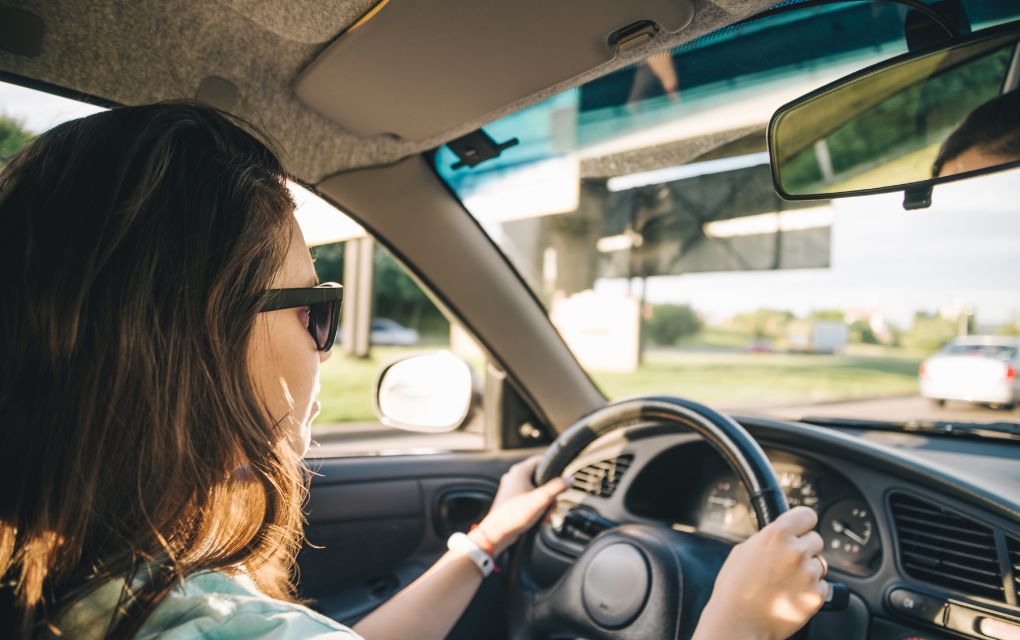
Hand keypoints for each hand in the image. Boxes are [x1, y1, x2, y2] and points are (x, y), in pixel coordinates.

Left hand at [471, 456, 568, 555]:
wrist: (497, 533)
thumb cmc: (515, 515)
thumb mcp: (541, 499)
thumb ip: (557, 487)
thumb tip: (570, 479)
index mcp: (519, 471)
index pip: (540, 460)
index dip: (553, 467)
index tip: (561, 476)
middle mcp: (513, 477)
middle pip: (539, 478)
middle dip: (550, 493)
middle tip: (553, 504)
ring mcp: (511, 489)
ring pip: (534, 490)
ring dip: (544, 502)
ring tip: (546, 515)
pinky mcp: (510, 500)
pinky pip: (528, 499)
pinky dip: (536, 507)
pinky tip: (540, 519)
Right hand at [693, 506, 828, 639]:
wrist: (739, 621)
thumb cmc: (735, 588)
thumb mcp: (744, 550)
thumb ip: (767, 538)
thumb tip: (781, 535)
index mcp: (777, 535)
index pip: (807, 515)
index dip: (803, 523)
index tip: (802, 528)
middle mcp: (796, 551)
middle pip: (816, 540)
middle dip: (805, 549)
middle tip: (788, 562)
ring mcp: (808, 574)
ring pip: (820, 563)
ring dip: (808, 570)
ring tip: (786, 582)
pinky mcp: (816, 595)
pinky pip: (822, 585)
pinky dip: (811, 589)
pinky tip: (791, 594)